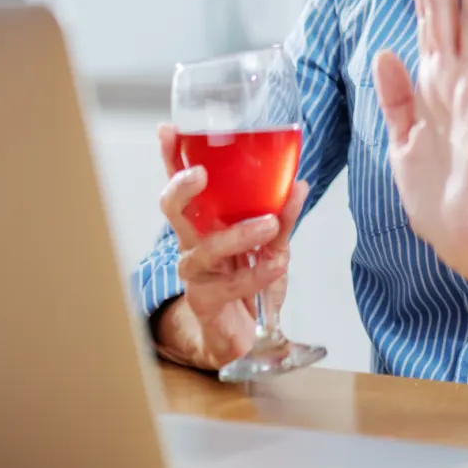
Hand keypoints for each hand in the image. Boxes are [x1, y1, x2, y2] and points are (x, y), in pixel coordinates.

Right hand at [153, 124, 309, 368]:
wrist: (246, 337)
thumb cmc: (250, 282)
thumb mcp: (272, 246)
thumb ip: (283, 218)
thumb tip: (299, 184)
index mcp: (205, 220)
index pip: (182, 183)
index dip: (172, 157)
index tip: (168, 130)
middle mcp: (192, 242)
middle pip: (171, 209)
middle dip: (181, 187)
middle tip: (201, 174)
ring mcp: (195, 272)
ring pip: (202, 248)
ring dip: (237, 234)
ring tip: (267, 225)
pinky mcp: (205, 300)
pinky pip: (228, 284)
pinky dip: (257, 272)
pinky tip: (276, 266)